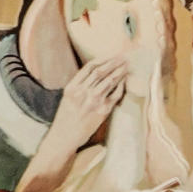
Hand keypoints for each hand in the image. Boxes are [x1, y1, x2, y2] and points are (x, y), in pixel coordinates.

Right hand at [12, 56, 129, 191]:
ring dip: (120, 72)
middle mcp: (82, 92)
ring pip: (109, 81)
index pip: (89, 68)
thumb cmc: (66, 118)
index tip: (111, 54)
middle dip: (114, 63)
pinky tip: (125, 81)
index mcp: (72, 87)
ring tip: (127, 66)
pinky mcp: (103, 110)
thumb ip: (80, 86)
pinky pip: (115, 95)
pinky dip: (121, 86)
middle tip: (124, 57)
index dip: (102, 59)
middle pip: (101, 72)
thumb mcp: (68, 98)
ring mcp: (93, 101)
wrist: (65, 136)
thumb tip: (95, 75)